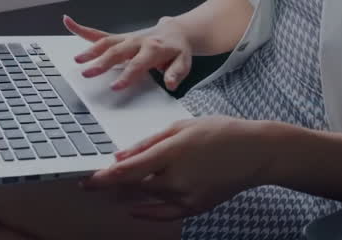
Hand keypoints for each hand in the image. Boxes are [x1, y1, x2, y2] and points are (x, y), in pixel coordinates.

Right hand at [63, 15, 193, 90]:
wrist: (177, 31)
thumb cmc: (178, 49)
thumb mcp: (184, 62)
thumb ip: (176, 73)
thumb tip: (169, 84)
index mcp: (153, 48)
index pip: (138, 64)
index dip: (126, 75)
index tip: (115, 87)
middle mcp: (137, 41)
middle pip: (117, 51)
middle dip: (101, 62)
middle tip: (87, 73)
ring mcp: (127, 38)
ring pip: (106, 41)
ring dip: (90, 50)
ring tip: (77, 60)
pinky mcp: (120, 37)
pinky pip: (99, 33)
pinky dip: (83, 28)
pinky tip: (68, 22)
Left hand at [82, 117, 270, 220]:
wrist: (255, 152)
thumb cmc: (220, 132)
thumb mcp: (181, 127)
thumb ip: (148, 143)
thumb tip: (120, 156)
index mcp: (172, 152)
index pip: (129, 171)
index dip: (103, 178)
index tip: (86, 180)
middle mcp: (177, 178)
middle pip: (134, 187)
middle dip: (111, 186)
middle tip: (92, 184)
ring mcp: (187, 196)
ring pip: (147, 200)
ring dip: (126, 197)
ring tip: (111, 192)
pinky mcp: (196, 207)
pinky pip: (164, 215)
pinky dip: (146, 213)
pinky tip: (133, 209)